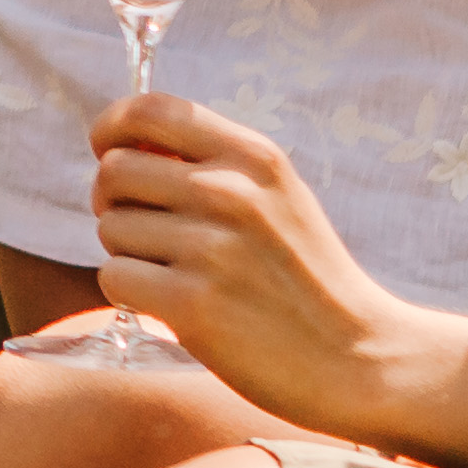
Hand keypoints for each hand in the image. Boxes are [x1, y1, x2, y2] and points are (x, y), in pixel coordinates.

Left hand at [83, 88, 467, 441]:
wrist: (360, 357)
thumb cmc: (307, 279)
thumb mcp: (278, 197)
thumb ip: (213, 165)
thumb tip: (124, 145)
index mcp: (253, 157)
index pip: (150, 111)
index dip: (111, 128)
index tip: (107, 151)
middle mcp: (231, 193)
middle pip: (114, 171)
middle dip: (115, 202)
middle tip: (147, 233)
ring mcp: (211, 248)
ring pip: (110, 229)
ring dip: (129, 254)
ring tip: (180, 275)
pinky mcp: (192, 304)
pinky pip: (115, 277)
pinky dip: (131, 294)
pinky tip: (174, 305)